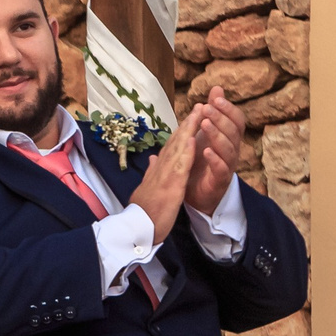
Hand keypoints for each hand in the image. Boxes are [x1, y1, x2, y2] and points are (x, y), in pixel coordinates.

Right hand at [128, 110, 201, 242]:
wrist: (136, 229)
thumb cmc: (143, 213)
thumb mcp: (147, 190)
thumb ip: (152, 173)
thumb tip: (154, 159)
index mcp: (157, 171)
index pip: (171, 147)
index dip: (181, 131)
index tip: (191, 118)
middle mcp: (160, 169)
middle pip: (175, 142)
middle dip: (187, 124)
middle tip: (199, 106)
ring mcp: (164, 175)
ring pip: (178, 148)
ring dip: (189, 130)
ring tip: (199, 113)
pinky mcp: (170, 185)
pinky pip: (180, 166)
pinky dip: (186, 151)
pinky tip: (193, 139)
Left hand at [182, 90, 242, 214]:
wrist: (195, 191)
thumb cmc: (201, 158)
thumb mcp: (204, 132)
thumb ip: (211, 111)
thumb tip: (217, 88)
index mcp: (229, 137)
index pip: (236, 120)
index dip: (228, 109)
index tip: (216, 99)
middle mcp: (232, 150)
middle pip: (233, 132)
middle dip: (221, 119)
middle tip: (208, 108)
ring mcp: (227, 165)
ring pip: (228, 149)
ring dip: (217, 135)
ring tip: (204, 125)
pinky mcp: (220, 180)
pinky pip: (222, 169)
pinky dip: (215, 159)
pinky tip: (206, 151)